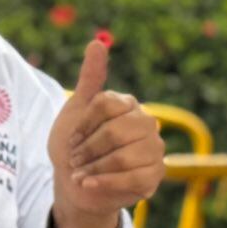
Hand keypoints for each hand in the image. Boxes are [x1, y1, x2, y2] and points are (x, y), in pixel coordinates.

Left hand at [47, 37, 166, 227]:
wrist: (76, 183)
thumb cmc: (75, 145)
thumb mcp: (75, 110)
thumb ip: (90, 79)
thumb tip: (97, 42)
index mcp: (127, 104)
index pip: (105, 104)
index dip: (83, 124)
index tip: (71, 138)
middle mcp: (147, 123)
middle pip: (115, 132)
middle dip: (88, 149)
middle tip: (74, 159)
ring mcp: (155, 149)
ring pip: (124, 156)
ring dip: (93, 168)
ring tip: (79, 174)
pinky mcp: (155, 174)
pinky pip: (132, 178)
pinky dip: (104, 182)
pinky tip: (87, 184)